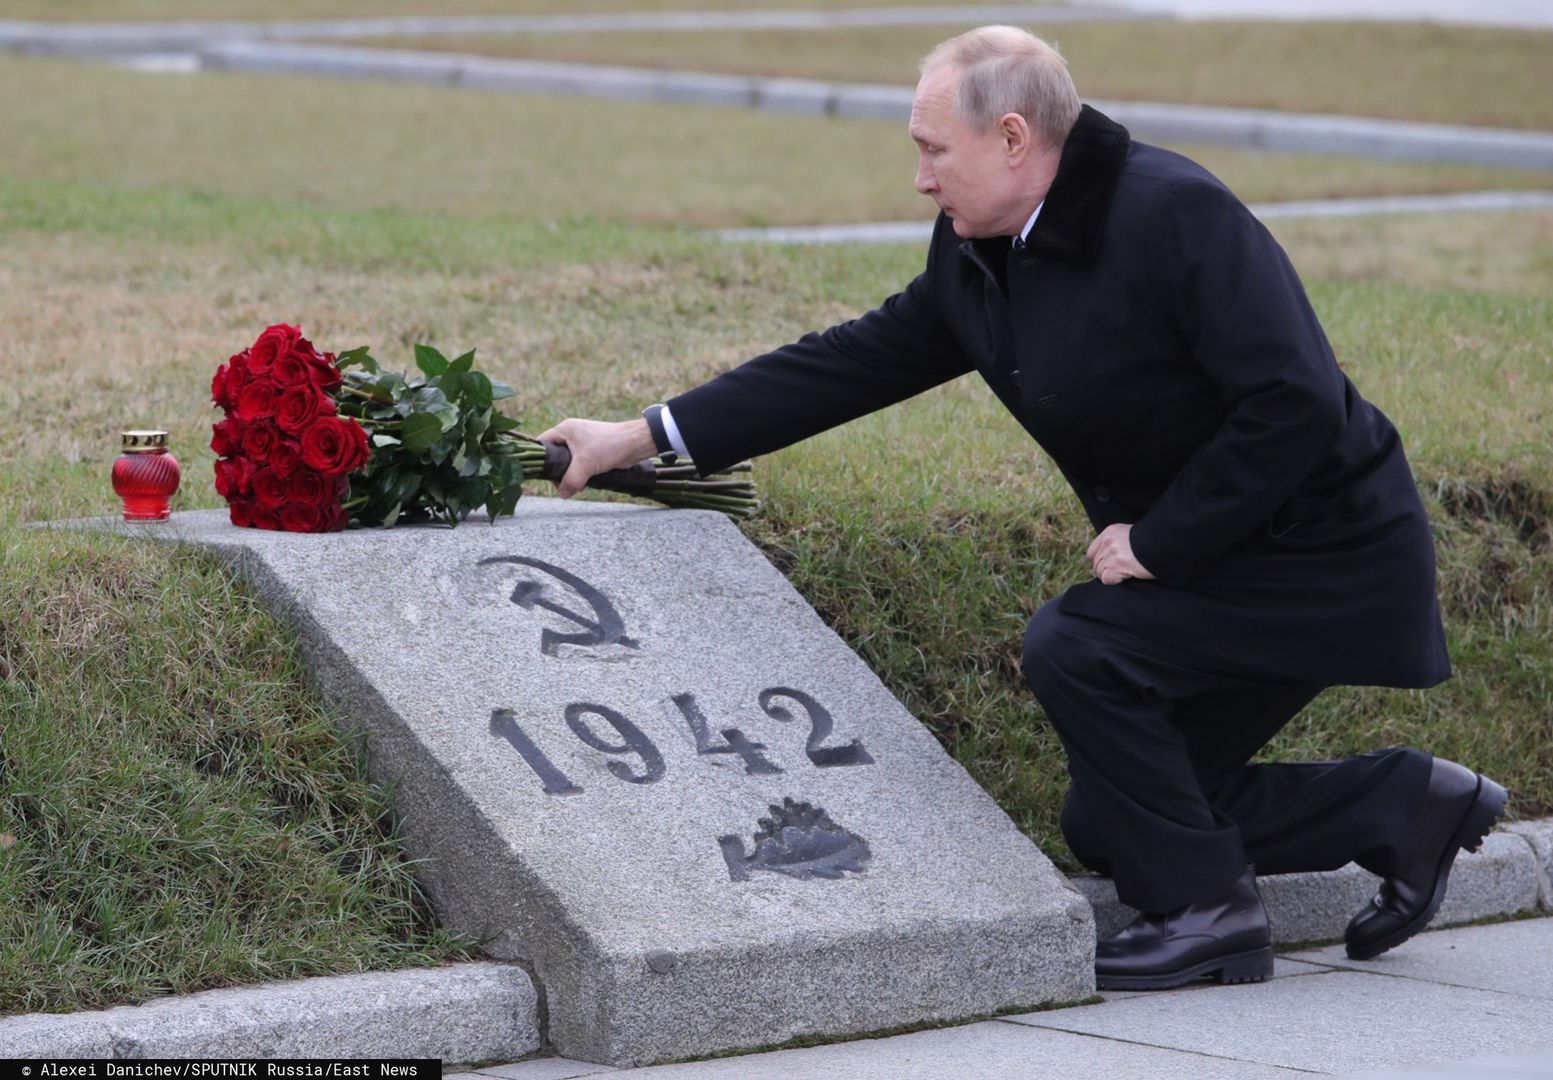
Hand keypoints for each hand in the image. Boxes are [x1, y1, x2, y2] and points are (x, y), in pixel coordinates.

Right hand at [535, 417, 656, 497]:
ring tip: (575, 485)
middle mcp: (571, 434)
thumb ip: (570, 480)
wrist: (634, 444)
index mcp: (565, 429)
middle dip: (558, 472)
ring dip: (570, 475)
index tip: (544, 475)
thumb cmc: (608, 446)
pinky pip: (580, 464)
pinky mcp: (593, 451)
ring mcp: (582, 442)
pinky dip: (580, 474)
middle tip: (562, 484)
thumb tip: (562, 494)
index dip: (541, 460)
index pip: (543, 443)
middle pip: (554, 455)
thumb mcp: (585, 464)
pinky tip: (584, 483)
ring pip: (568, 462)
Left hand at [1086, 523, 1154, 585]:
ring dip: (1112, 576)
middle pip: (1096, 564)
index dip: (1099, 561)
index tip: (1109, 565)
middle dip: (1106, 570)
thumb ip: (1117, 543)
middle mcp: (1108, 542)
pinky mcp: (1116, 566)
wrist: (1163, 544)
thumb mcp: (1131, 535)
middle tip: (1121, 571)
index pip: (1091, 552)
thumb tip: (1107, 559)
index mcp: (1109, 532)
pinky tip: (1127, 576)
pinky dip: (1115, 581)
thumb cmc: (1151, 543)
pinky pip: (1106, 579)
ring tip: (1126, 572)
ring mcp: (1111, 554)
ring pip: (1100, 573)